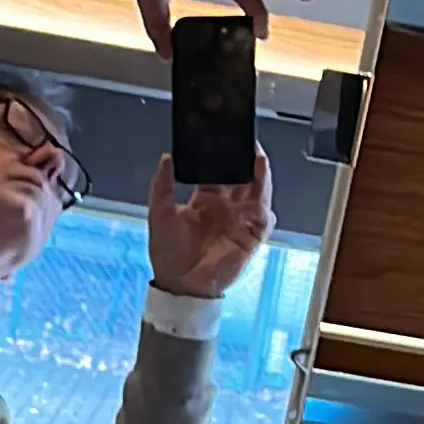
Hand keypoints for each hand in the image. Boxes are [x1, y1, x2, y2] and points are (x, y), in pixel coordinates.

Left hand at [150, 145, 272, 300]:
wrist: (179, 284)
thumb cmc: (168, 254)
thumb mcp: (159, 213)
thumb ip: (162, 185)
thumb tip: (166, 158)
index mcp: (205, 199)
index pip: (220, 171)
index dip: (223, 156)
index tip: (222, 139)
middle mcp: (225, 207)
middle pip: (242, 177)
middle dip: (246, 160)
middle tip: (245, 143)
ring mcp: (239, 221)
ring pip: (258, 192)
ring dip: (260, 176)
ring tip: (257, 160)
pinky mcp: (250, 237)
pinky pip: (263, 218)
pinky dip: (263, 206)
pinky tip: (258, 196)